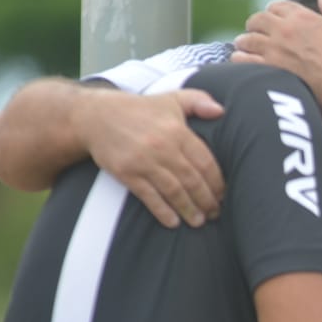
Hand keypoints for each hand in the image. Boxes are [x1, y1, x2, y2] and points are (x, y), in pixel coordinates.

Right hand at [75, 88, 224, 227]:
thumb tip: (221, 110)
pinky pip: (149, 197)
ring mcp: (144, 161)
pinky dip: (163, 211)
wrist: (96, 116)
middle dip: (207, 200)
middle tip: (216, 213)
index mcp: (177, 131)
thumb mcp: (171, 99)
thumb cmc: (140, 109)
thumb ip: (198, 101)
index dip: (217, 181)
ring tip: (200, 221)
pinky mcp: (126, 173)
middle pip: (192, 180)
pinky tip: (174, 222)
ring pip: (174, 191)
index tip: (224, 194)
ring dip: (189, 209)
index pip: (205, 161)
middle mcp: (163, 147)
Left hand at [232, 0, 321, 112]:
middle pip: (257, 20)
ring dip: (244, 41)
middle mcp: (284, 30)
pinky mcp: (270, 71)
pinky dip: (240, 59)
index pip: (277, 6)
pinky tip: (242, 61)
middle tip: (254, 31)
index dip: (273, 11)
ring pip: (247, 40)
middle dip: (255, 24)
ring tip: (243, 46)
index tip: (273, 17)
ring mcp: (275, 51)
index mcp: (302, 16)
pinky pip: (244, 60)